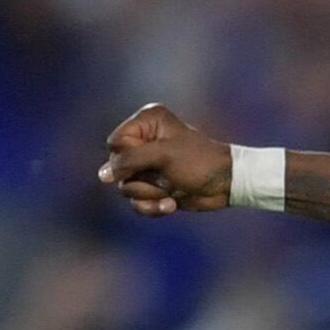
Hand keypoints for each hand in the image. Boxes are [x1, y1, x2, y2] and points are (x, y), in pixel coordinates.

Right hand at [98, 102, 234, 215]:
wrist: (226, 184)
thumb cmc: (200, 161)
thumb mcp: (164, 155)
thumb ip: (130, 160)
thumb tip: (102, 175)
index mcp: (146, 122)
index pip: (115, 143)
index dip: (128, 157)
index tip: (151, 160)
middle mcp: (143, 141)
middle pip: (117, 168)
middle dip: (142, 179)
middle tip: (166, 177)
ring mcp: (147, 165)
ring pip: (126, 187)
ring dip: (150, 193)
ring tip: (171, 190)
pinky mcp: (153, 186)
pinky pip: (137, 201)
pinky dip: (153, 206)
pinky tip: (172, 204)